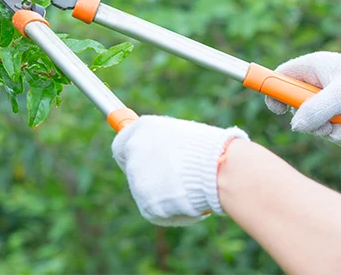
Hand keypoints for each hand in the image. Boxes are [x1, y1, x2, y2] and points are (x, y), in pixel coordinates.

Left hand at [112, 115, 247, 226]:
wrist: (219, 170)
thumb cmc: (210, 150)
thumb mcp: (182, 136)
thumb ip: (164, 144)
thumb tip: (160, 154)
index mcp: (142, 129)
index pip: (121, 145)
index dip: (129, 156)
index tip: (139, 162)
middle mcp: (134, 150)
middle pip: (132, 170)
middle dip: (150, 176)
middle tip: (173, 180)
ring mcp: (137, 178)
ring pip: (147, 192)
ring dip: (163, 194)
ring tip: (191, 189)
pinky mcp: (146, 203)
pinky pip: (156, 212)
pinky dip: (171, 212)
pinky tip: (190, 203)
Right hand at [267, 51, 340, 148]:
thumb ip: (314, 110)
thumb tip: (295, 125)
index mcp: (316, 66)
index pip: (283, 75)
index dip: (275, 91)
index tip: (278, 110)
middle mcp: (322, 82)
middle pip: (298, 106)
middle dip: (313, 122)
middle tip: (325, 128)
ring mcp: (334, 99)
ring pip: (316, 122)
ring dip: (332, 132)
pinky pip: (333, 130)